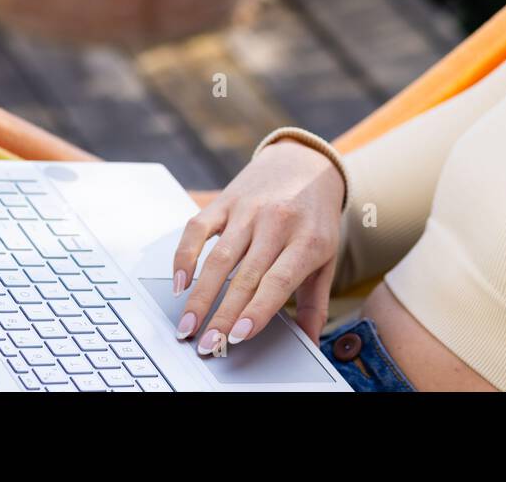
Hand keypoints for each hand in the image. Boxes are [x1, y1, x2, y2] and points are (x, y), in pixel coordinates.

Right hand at [171, 137, 344, 354]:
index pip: (278, 280)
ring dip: (200, 295)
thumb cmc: (315, 218)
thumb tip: (311, 343)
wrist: (305, 162)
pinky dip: (185, 256)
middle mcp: (276, 223)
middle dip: (222, 314)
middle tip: (207, 344)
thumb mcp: (326, 256)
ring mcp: (249, 210)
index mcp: (306, 240)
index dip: (257, 310)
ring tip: (187, 325)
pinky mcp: (226, 201)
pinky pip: (198, 229)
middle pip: (244, 275)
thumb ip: (316, 302)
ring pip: (218, 257)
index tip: (238, 336)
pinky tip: (179, 283)